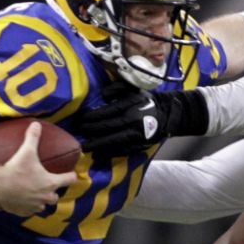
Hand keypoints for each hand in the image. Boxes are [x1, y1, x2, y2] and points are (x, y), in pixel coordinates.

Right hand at [0, 122, 76, 215]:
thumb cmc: (16, 169)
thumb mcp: (26, 151)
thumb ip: (33, 137)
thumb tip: (37, 124)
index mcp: (51, 182)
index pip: (69, 179)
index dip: (70, 175)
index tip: (70, 173)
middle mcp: (46, 197)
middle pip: (56, 196)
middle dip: (53, 191)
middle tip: (47, 184)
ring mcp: (35, 206)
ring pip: (43, 205)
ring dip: (41, 200)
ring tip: (34, 193)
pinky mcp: (23, 211)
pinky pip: (29, 211)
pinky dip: (28, 206)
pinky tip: (23, 200)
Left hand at [76, 81, 208, 157]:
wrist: (166, 114)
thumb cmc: (145, 100)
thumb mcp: (133, 89)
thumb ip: (117, 89)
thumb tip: (103, 95)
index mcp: (131, 106)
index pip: (107, 113)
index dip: (92, 117)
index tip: (80, 120)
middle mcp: (133, 121)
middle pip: (108, 128)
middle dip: (91, 131)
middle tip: (77, 133)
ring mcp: (137, 136)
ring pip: (114, 142)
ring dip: (98, 145)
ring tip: (84, 147)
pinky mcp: (140, 146)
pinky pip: (123, 151)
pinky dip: (110, 154)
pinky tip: (98, 155)